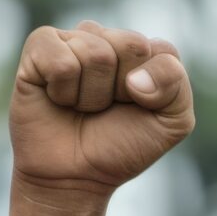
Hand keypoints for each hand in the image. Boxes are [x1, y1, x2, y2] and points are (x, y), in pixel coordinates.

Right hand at [7, 21, 193, 215]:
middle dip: (123, 90)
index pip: (163, 52)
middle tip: (106, 108)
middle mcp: (108, 39)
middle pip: (132, 45)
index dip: (155, 91)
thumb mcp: (172, 122)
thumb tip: (134, 78)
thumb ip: (176, 84)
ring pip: (96, 54)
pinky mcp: (40, 46)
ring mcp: (73, 39)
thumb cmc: (122, 147)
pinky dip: (63, 91)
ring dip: (92, 96)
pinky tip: (57, 99)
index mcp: (143, 52)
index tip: (138, 108)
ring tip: (81, 107)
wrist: (76, 177)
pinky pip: (61, 60)